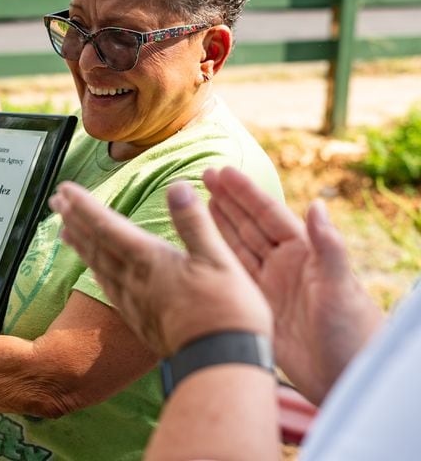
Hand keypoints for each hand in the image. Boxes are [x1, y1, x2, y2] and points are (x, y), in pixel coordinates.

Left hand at [49, 180, 272, 356]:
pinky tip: (93, 271)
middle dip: (73, 219)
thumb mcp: (218, 259)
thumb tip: (176, 186)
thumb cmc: (225, 312)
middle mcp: (133, 278)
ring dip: (78, 243)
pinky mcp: (138, 318)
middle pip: (94, 243)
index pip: (106, 225)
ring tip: (63, 229)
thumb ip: (194, 222)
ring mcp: (133, 300)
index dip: (84, 205)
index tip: (64, 188)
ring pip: (96, 265)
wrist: (220, 365)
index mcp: (149, 259)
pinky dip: (96, 271)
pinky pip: (107, 287)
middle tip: (54, 200)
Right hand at [204, 166, 383, 403]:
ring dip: (219, 224)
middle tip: (204, 175)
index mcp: (303, 253)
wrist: (342, 376)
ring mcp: (268, 285)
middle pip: (249, 225)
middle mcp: (283, 264)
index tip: (223, 172)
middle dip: (227, 200)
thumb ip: (328, 247)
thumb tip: (317, 204)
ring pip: (237, 247)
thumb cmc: (351, 330)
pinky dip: (215, 258)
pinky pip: (230, 276)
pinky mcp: (255, 307)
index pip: (268, 215)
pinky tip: (200, 244)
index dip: (245, 193)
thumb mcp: (340, 286)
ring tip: (197, 202)